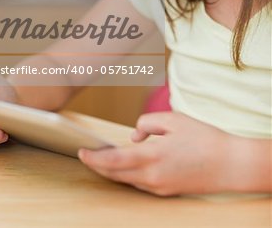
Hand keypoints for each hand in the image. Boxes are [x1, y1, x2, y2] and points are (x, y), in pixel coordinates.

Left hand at [78, 112, 230, 195]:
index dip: (94, 158)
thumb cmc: (203, 138)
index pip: (113, 161)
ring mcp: (160, 187)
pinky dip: (128, 175)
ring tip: (104, 158)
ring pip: (127, 181)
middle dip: (98, 166)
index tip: (81, 152)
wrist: (230, 164)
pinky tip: (128, 165)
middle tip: (87, 155)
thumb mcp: (173, 119)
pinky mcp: (167, 191)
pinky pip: (140, 184)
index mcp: (152, 156)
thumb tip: (134, 136)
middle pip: (115, 175)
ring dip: (112, 171)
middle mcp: (152, 176)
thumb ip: (147, 123)